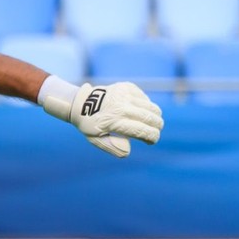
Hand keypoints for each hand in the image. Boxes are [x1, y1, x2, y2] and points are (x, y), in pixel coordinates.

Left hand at [44, 81, 163, 157]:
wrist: (81, 103)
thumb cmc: (90, 124)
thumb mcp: (96, 140)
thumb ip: (113, 147)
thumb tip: (128, 151)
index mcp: (113, 122)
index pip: (141, 131)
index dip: (152, 137)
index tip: (152, 140)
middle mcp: (120, 107)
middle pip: (150, 118)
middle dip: (157, 127)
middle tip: (155, 132)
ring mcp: (124, 95)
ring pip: (150, 107)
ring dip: (155, 116)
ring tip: (152, 123)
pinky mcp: (127, 87)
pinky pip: (145, 98)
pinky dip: (147, 106)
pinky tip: (140, 111)